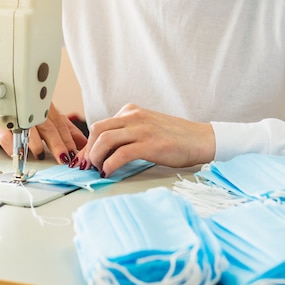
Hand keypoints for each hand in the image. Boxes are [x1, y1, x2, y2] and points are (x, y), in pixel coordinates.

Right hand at [0, 103, 86, 163]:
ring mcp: (14, 118)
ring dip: (34, 143)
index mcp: (45, 109)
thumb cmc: (24, 120)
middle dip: (57, 143)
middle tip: (64, 158)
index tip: (76, 154)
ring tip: (40, 154)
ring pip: (27, 129)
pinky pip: (6, 135)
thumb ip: (66, 132)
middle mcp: (31, 112)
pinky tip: (18, 153)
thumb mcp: (48, 122)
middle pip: (47, 127)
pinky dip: (13, 145)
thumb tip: (86, 145)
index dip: (69, 140)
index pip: (60, 125)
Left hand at [76, 104, 215, 176]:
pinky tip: (109, 172)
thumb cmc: (174, 138)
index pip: (100, 126)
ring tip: (98, 169)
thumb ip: (126, 134)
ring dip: (96, 157)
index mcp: (131, 111)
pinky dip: (110, 165)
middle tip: (88, 166)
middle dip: (88, 150)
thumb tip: (103, 152)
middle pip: (97, 130)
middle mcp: (134, 117)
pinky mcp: (150, 144)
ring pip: (105, 140)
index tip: (84, 160)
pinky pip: (121, 154)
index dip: (88, 145)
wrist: (200, 140)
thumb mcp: (146, 128)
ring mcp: (142, 129)